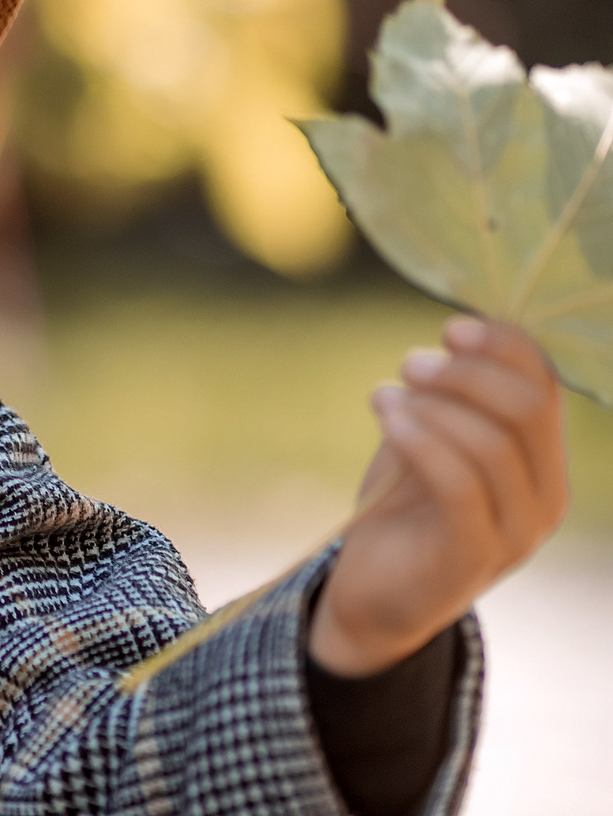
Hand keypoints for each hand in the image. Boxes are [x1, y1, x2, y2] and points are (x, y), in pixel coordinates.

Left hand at [309, 318, 566, 675]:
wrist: (374, 593)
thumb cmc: (402, 507)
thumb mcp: (428, 440)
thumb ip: (446, 398)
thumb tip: (455, 336)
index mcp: (543, 465)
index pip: (547, 389)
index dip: (504, 347)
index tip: (451, 328)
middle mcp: (545, 499)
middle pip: (528, 409)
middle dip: (466, 373)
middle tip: (410, 364)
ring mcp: (516, 533)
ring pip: (493, 443)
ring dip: (434, 405)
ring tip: (385, 396)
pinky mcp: (473, 555)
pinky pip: (460, 483)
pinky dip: (420, 439)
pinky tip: (386, 418)